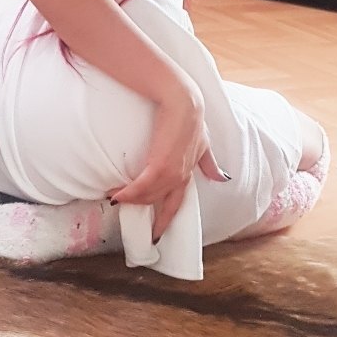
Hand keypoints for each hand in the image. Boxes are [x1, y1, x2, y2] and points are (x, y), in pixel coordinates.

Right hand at [107, 77, 228, 241]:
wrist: (183, 102)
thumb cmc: (191, 119)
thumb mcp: (204, 144)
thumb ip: (209, 163)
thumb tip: (222, 177)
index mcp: (189, 174)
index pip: (177, 204)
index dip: (166, 220)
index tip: (157, 234)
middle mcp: (181, 177)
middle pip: (160, 204)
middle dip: (145, 213)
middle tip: (127, 215)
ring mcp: (171, 173)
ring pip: (148, 196)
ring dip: (131, 199)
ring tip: (114, 197)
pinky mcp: (159, 164)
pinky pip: (141, 187)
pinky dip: (128, 193)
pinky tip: (115, 195)